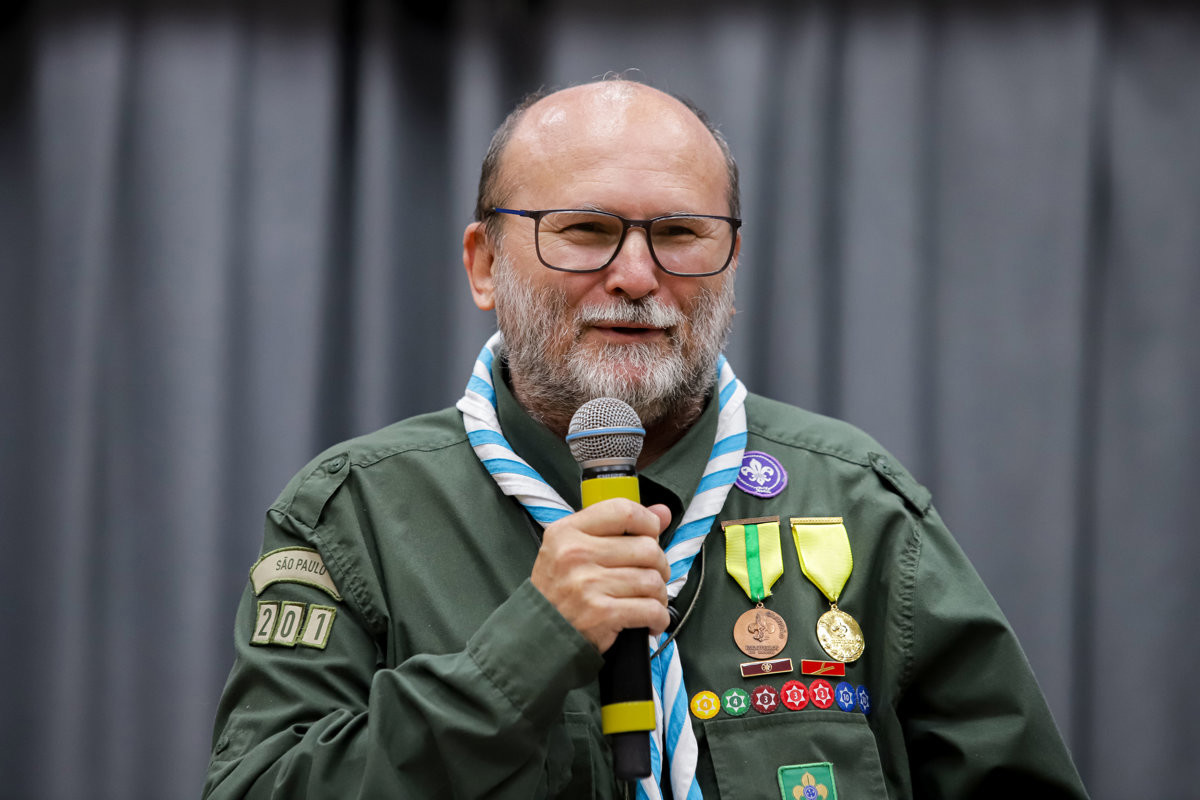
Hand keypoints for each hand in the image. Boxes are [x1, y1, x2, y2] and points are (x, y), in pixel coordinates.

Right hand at [530, 499, 671, 652]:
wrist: (538, 633)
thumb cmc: (560, 588)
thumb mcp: (575, 547)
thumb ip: (619, 526)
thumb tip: (663, 512)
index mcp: (567, 531)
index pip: (624, 511)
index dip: (648, 522)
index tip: (652, 535)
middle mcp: (575, 554)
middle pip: (647, 548)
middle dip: (659, 564)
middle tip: (653, 575)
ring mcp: (587, 584)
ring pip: (652, 580)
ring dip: (659, 593)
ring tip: (650, 599)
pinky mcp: (601, 614)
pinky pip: (651, 609)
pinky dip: (659, 617)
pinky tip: (652, 620)